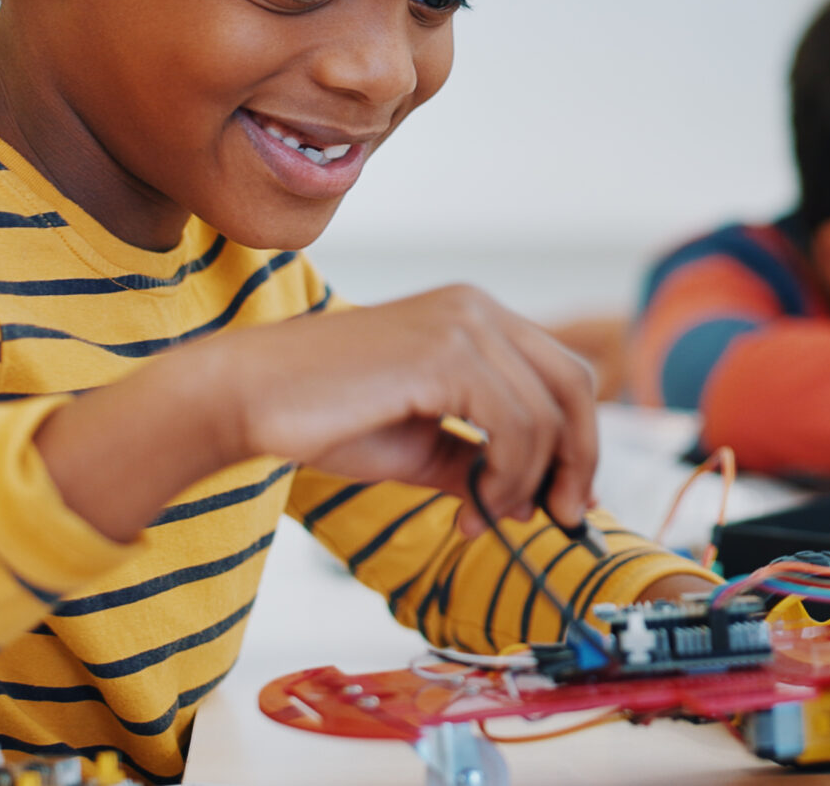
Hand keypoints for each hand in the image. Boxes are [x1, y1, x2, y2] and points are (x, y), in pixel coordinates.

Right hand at [37, 284, 598, 543]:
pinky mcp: (445, 353)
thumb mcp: (421, 444)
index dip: (578, 442)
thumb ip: (478, 459)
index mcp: (475, 317)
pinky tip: (466, 511)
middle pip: (574, 387)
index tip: (565, 502)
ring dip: (525, 485)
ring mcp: (464, 324)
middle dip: (578, 461)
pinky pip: (514, 428)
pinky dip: (504, 480)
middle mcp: (478, 308)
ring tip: (480, 520)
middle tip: (561, 519)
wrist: (251, 398)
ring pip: (547, 415)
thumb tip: (535, 503)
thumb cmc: (325, 418)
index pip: (562, 375)